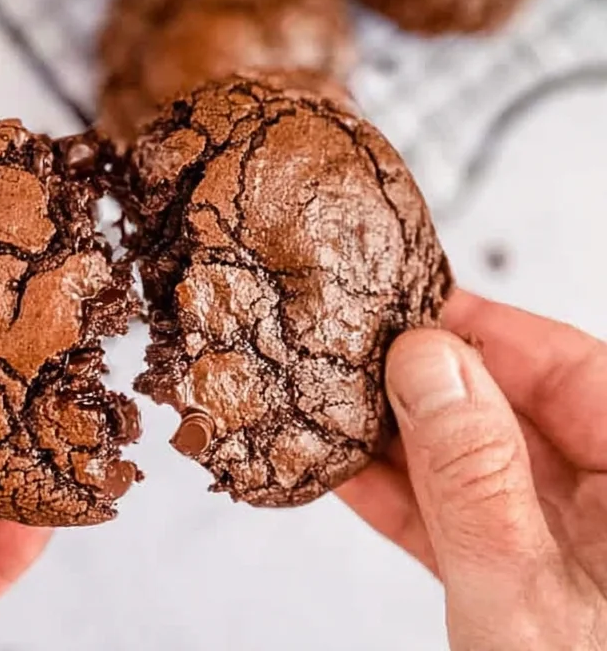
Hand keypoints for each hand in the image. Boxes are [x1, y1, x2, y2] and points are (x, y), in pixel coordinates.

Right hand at [339, 289, 606, 649]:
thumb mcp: (531, 603)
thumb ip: (476, 476)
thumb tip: (429, 359)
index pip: (574, 368)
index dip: (484, 328)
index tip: (404, 303)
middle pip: (521, 412)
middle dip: (427, 381)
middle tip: (346, 347)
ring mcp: (581, 559)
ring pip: (485, 469)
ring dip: (402, 442)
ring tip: (325, 403)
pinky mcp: (537, 598)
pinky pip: (469, 528)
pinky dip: (408, 504)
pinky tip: (342, 473)